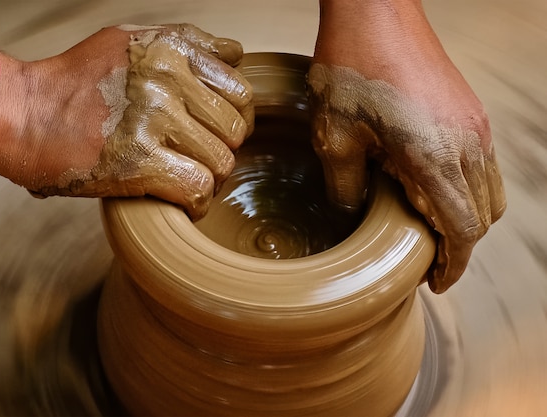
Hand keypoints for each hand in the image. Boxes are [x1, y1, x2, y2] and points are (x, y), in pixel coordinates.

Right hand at [0, 24, 252, 219]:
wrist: (21, 115)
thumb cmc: (72, 83)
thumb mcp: (128, 41)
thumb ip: (183, 43)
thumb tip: (232, 53)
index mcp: (169, 49)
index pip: (239, 89)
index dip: (232, 117)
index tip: (214, 132)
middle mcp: (167, 78)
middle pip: (236, 129)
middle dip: (222, 149)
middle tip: (198, 159)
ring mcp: (154, 119)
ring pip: (222, 161)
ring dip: (209, 177)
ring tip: (186, 177)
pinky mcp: (140, 161)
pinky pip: (198, 189)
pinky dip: (196, 202)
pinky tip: (182, 200)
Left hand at [308, 0, 505, 292]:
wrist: (375, 11)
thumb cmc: (352, 68)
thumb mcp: (334, 137)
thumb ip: (345, 187)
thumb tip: (352, 214)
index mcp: (436, 158)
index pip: (462, 230)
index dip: (452, 264)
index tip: (435, 282)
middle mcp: (468, 145)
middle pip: (482, 217)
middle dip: (459, 246)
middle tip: (427, 261)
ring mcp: (474, 126)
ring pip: (488, 192)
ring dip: (465, 218)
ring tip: (429, 230)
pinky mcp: (470, 112)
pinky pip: (483, 166)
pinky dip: (466, 190)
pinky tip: (432, 189)